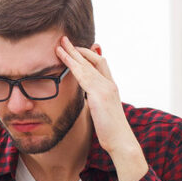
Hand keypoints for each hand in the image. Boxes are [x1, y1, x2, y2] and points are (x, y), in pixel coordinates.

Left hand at [54, 36, 134, 153]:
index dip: (88, 55)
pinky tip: (64, 58)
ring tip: (60, 44)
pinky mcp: (99, 94)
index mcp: (111, 87)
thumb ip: (95, 102)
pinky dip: (72, 64)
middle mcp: (109, 84)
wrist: (121, 141)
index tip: (77, 49)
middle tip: (65, 39)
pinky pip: (83, 75)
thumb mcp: (102, 112)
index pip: (101, 64)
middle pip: (94, 59)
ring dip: (72, 53)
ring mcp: (105, 88)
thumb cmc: (111, 131)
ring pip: (87, 64)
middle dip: (79, 49)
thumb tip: (88, 99)